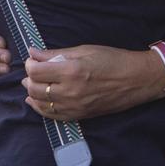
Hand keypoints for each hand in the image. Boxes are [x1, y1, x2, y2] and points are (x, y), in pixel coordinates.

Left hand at [23, 44, 163, 121]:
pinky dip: (41, 108)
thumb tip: (33, 52)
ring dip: (33, 93)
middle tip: (32, 70)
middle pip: (35, 88)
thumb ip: (56, 53)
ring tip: (34, 83)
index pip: (36, 71)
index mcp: (72, 71)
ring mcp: (74, 106)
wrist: (136, 80)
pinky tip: (37, 100)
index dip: (30, 64)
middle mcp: (70, 91)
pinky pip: (52, 116)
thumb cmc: (113, 60)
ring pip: (40, 103)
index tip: (33, 59)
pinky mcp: (78, 115)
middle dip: (29, 78)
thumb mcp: (84, 50)